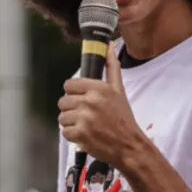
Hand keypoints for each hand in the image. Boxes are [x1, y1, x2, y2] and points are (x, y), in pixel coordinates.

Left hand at [58, 44, 146, 167]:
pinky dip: (73, 136)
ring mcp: (83, 118)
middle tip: (86, 115)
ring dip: (71, 123)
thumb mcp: (118, 90)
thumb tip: (109, 46)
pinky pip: (64, 132)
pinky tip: (85, 135)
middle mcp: (89, 101)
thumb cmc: (124, 119)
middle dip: (72, 109)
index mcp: (98, 88)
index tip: (83, 99)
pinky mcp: (79, 135)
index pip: (69, 85)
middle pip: (63, 101)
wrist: (129, 145)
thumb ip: (111, 67)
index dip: (74, 93)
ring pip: (62, 117)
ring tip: (86, 125)